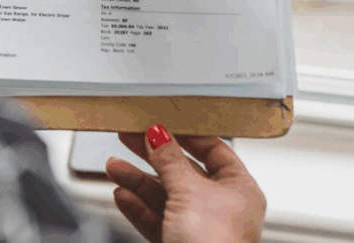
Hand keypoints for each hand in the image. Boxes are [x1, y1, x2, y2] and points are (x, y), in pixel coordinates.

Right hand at [106, 126, 265, 242]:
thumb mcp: (189, 191)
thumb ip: (170, 161)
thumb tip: (159, 135)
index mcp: (240, 189)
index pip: (213, 150)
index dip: (185, 136)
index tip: (161, 124)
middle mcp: (222, 208)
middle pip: (182, 172)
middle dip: (152, 157)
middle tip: (129, 137)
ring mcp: (199, 229)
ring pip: (164, 197)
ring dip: (138, 181)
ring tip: (114, 166)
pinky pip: (156, 220)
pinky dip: (138, 207)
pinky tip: (122, 194)